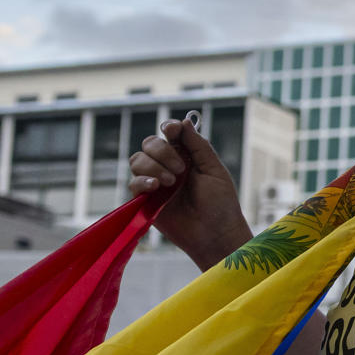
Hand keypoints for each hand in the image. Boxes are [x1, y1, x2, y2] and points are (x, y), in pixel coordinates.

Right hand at [128, 118, 251, 269]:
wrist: (215, 234)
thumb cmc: (221, 204)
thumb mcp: (214, 170)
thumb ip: (198, 146)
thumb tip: (184, 120)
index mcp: (186, 156)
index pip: (170, 134)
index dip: (168, 128)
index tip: (171, 131)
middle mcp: (168, 166)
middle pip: (150, 144)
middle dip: (162, 151)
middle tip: (180, 169)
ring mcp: (155, 183)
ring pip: (137, 160)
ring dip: (153, 166)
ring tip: (171, 182)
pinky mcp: (146, 201)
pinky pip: (133, 183)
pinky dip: (142, 181)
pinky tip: (156, 187)